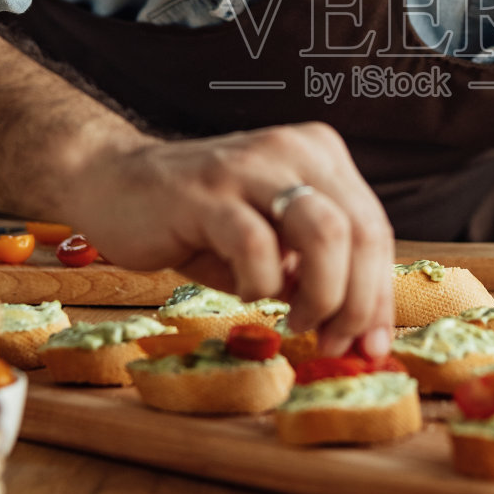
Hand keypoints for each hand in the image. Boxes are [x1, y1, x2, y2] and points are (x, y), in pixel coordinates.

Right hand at [64, 121, 394, 356]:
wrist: (114, 184)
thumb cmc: (198, 221)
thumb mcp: (271, 242)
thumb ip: (314, 272)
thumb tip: (361, 331)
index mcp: (319, 155)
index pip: (374, 227)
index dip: (379, 293)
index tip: (373, 342)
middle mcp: (294, 150)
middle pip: (361, 231)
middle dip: (359, 301)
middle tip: (335, 341)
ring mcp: (251, 168)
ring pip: (325, 233)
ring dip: (322, 294)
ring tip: (295, 320)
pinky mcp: (206, 193)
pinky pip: (257, 247)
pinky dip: (260, 285)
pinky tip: (243, 292)